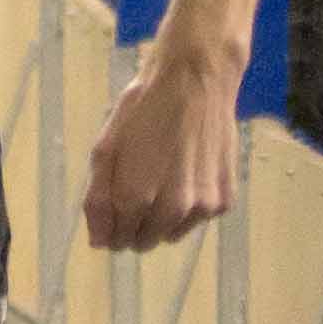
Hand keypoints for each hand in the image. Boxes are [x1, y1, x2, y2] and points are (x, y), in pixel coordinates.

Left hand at [82, 38, 242, 251]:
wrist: (196, 81)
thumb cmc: (143, 110)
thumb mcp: (105, 149)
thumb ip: (97, 200)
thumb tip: (99, 243)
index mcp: (135, 198)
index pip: (117, 240)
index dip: (111, 226)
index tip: (114, 205)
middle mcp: (172, 210)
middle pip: (144, 241)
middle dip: (134, 224)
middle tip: (137, 188)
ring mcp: (203, 207)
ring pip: (171, 233)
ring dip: (162, 218)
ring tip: (162, 178)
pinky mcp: (225, 200)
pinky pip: (198, 219)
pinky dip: (189, 207)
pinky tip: (187, 174)